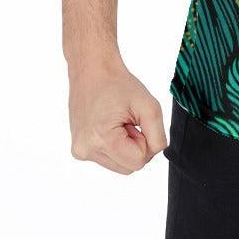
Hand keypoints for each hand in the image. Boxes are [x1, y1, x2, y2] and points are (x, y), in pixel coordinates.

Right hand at [67, 56, 167, 172]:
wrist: (92, 70)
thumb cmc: (118, 83)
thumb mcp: (149, 105)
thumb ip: (158, 135)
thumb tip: (156, 151)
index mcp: (101, 139)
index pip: (138, 162)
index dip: (145, 141)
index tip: (137, 122)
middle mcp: (86, 150)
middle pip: (128, 167)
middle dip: (135, 145)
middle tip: (129, 121)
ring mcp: (80, 151)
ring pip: (119, 164)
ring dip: (124, 145)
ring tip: (118, 121)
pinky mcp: (79, 148)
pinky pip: (107, 157)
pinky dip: (114, 144)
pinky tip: (109, 125)